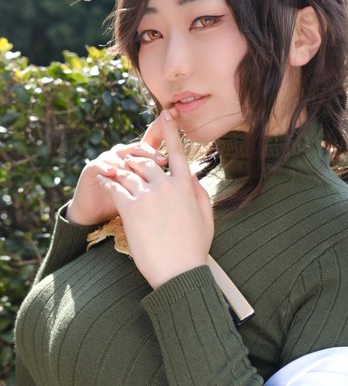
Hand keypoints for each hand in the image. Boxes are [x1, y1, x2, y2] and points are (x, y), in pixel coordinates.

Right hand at [66, 118, 167, 225]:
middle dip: (153, 152)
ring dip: (132, 160)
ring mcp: (110, 161)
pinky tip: (115, 174)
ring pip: (122, 153)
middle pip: (142, 147)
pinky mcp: (94, 171)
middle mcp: (127, 156)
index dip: (165, 130)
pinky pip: (102, 164)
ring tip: (139, 167)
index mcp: (143, 161)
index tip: (174, 120)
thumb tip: (192, 176)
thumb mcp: (154, 201)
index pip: (156, 141)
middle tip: (164, 160)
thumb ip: (173, 188)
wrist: (98, 221)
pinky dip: (109, 168)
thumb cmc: (130, 212)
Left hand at [95, 110, 213, 287]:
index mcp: (186, 186)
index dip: (170, 130)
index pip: (177, 151)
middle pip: (146, 161)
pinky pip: (115, 187)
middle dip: (135, 160)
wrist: (179, 272)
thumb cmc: (194, 248)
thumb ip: (199, 193)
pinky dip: (108, 183)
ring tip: (109, 170)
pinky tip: (103, 183)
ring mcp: (148, 196)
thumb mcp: (206, 218)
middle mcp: (167, 185)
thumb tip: (190, 176)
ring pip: (128, 172)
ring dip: (118, 170)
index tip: (165, 113)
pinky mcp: (130, 208)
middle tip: (126, 161)